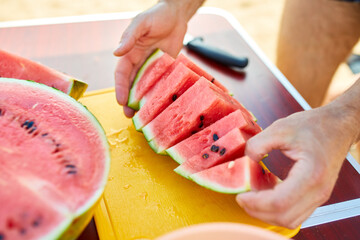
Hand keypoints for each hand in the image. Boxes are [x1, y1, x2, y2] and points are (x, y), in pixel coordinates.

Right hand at [113, 1, 187, 116]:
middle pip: (131, 85)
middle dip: (129, 100)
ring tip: (142, 116)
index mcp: (129, 53)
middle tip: (129, 115)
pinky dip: (158, 95)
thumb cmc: (157, 15)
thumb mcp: (141, 23)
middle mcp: (139, 63)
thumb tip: (116, 52)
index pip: (121, 74)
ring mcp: (153, 68)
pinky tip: (160, 105)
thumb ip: (130, 37)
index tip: (120, 100)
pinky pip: (161, 84)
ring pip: (145, 88)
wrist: (177, 15)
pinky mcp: (166, 70)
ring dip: (143, 102)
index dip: (120, 88)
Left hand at [236, 105, 355, 228]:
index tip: (240, 195)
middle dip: (258, 211)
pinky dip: (277, 209)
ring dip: (267, 213)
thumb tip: (245, 160)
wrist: (337, 126)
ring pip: (290, 219)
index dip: (256, 203)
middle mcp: (318, 190)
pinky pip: (295, 212)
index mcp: (311, 174)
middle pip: (284, 217)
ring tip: (252, 196)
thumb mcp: (280, 128)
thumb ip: (258, 143)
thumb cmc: (313, 126)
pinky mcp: (315, 196)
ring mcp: (319, 196)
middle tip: (242, 198)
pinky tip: (265, 193)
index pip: (280, 202)